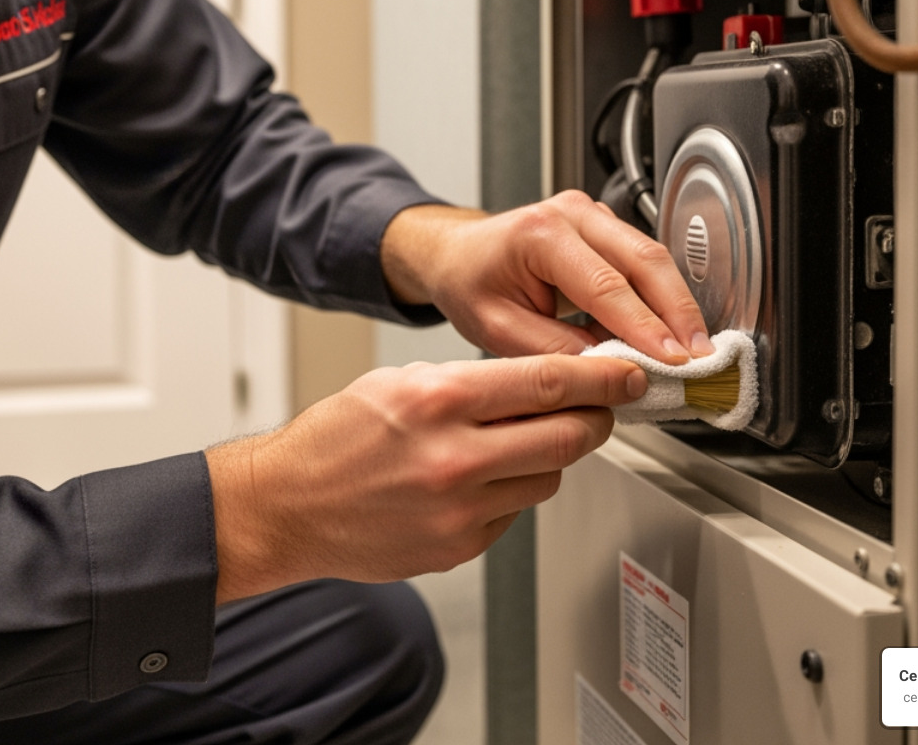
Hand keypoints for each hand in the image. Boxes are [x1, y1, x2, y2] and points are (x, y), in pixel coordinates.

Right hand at [205, 353, 644, 601]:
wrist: (288, 506)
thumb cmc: (335, 440)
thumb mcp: (399, 383)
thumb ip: (471, 382)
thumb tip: (541, 381)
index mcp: (438, 401)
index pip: (548, 381)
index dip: (602, 375)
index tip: (629, 370)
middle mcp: (454, 457)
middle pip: (569, 435)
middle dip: (596, 417)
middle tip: (600, 406)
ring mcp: (460, 510)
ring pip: (548, 476)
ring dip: (549, 455)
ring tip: (512, 442)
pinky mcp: (460, 547)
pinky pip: (515, 512)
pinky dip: (510, 492)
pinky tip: (475, 481)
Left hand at [380, 191, 709, 363]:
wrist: (457, 254)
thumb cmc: (469, 283)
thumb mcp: (497, 328)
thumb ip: (553, 350)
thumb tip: (608, 372)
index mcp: (540, 234)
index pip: (606, 285)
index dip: (646, 328)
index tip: (673, 362)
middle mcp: (573, 213)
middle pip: (645, 260)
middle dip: (679, 313)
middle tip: (700, 358)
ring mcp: (593, 216)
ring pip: (652, 258)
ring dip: (677, 305)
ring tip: (693, 352)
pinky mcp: (606, 229)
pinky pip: (643, 261)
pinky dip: (662, 297)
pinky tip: (671, 333)